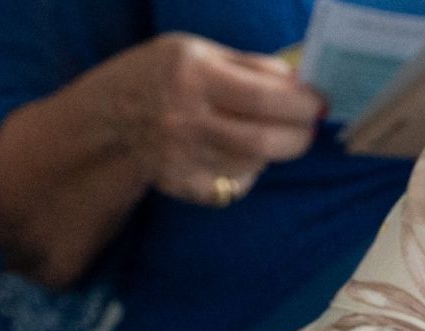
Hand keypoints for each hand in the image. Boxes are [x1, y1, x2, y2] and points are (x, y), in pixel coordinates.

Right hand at [96, 34, 323, 205]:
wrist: (106, 121)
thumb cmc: (158, 75)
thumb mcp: (196, 51)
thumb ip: (249, 65)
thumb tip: (298, 82)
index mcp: (193, 75)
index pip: (266, 97)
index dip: (302, 103)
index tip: (319, 103)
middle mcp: (187, 119)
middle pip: (266, 139)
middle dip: (299, 134)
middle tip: (307, 125)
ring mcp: (184, 158)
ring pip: (256, 164)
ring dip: (275, 151)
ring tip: (270, 133)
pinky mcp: (184, 186)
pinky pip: (236, 185)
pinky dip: (248, 170)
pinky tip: (237, 153)